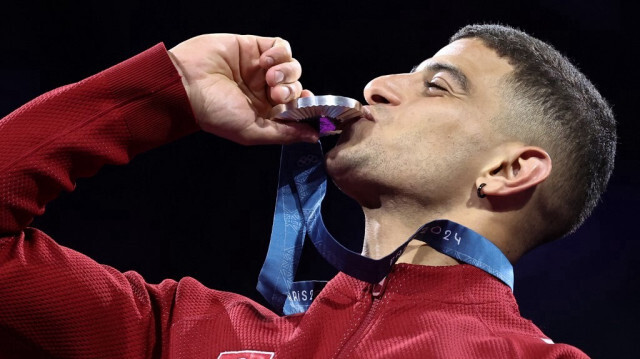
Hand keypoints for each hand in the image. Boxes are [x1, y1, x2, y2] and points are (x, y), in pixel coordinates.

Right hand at [168, 34, 317, 144]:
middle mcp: (264, 91)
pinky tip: (265, 61)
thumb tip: (314, 136)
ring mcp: (260, 68)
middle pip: (297, 87)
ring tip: (268, 77)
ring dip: (287, 72)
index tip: (306, 106)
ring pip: (293, 67)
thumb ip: (285, 134)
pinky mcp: (255, 47)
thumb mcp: (252, 131)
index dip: (306, 107)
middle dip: (291, 91)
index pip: (297, 109)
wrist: (187, 83)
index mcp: (265, 113)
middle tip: (275, 94)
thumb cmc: (214, 112)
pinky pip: (282, 47)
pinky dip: (280, 53)